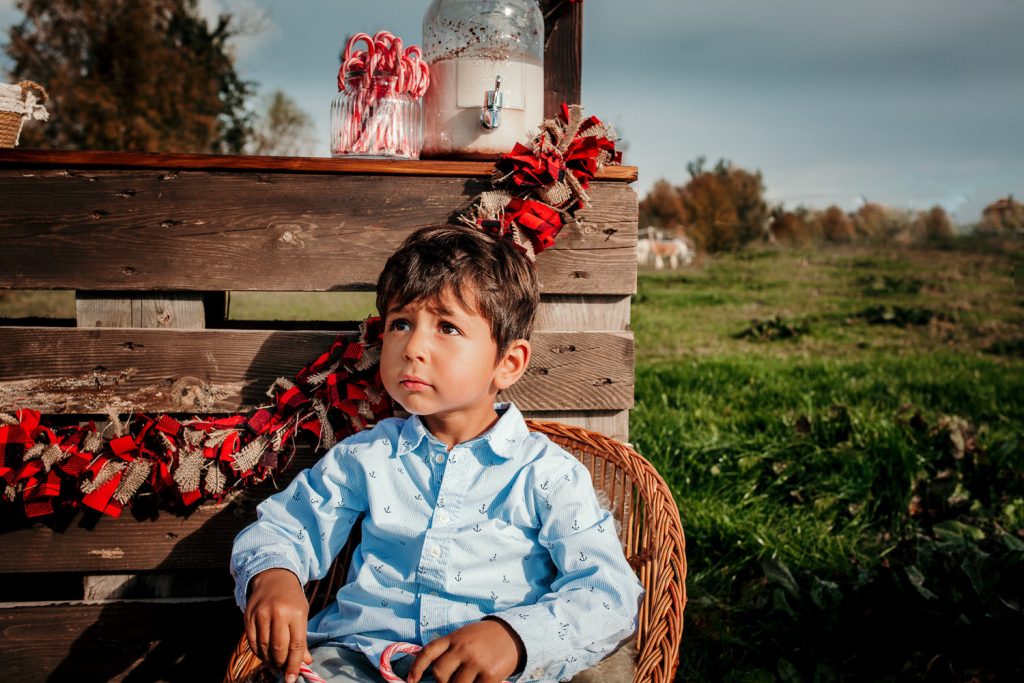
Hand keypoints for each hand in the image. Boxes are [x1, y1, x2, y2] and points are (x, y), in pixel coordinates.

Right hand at [244, 568, 313, 682]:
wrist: (273, 577)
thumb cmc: (291, 599)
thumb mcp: (302, 614)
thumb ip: (302, 639)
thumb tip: (306, 662)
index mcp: (296, 613)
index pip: (296, 644)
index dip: (294, 664)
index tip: (292, 678)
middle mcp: (278, 613)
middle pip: (279, 648)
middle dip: (281, 663)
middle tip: (283, 669)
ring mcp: (262, 614)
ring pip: (264, 647)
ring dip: (269, 660)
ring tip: (274, 663)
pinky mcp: (248, 616)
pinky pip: (252, 642)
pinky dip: (258, 652)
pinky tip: (264, 654)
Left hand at [406, 618, 524, 682]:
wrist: (512, 634)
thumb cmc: (484, 638)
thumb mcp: (464, 636)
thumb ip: (449, 649)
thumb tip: (433, 672)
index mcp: (454, 638)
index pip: (428, 652)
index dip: (416, 668)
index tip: (411, 681)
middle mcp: (463, 648)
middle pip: (440, 673)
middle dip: (441, 682)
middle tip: (450, 681)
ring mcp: (477, 661)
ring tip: (466, 681)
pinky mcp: (490, 674)